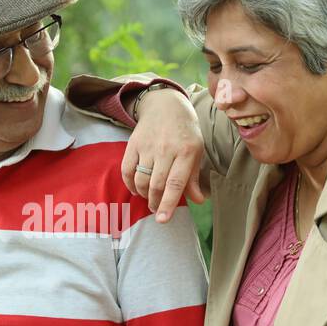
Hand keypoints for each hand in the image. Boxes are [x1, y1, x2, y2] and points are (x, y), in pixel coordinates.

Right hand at [121, 88, 207, 222]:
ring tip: (149, 199)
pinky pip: (127, 170)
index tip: (163, 219)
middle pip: (156, 185)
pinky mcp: (133, 144)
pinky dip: (130, 184)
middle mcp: (166, 149)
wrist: (166, 105)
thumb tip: (199, 201)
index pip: (176, 183)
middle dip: (155, 203)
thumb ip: (194, 177)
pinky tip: (136, 189)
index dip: (169, 203)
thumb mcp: (197, 151)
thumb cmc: (185, 133)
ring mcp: (148, 146)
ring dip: (144, 195)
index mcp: (187, 152)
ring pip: (141, 180)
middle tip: (157, 211)